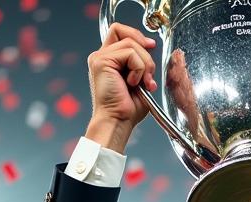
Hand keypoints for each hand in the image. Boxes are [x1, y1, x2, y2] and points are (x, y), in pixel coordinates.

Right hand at [86, 24, 157, 151]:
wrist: (118, 122)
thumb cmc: (128, 109)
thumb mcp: (140, 80)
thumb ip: (141, 61)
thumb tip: (150, 44)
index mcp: (109, 60)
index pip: (120, 32)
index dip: (136, 35)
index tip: (150, 47)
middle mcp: (101, 56)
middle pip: (126, 34)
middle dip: (145, 53)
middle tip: (148, 77)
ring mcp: (100, 57)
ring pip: (131, 43)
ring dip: (144, 64)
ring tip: (143, 83)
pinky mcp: (102, 61)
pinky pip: (130, 53)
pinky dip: (138, 68)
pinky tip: (133, 83)